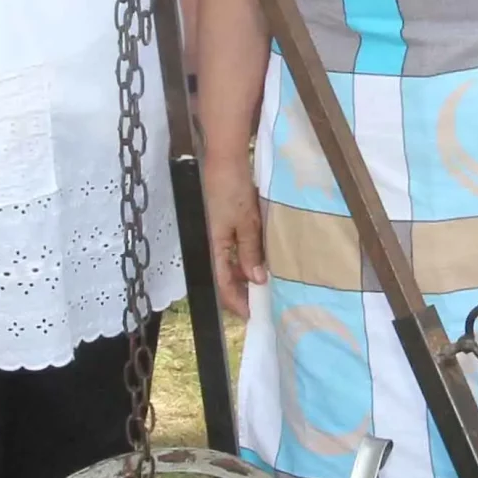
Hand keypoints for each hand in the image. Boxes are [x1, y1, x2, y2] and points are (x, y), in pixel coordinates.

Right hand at [202, 153, 266, 316]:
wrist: (224, 161)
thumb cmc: (232, 190)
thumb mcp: (246, 223)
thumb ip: (250, 253)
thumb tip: (257, 280)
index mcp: (213, 248)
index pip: (222, 286)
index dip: (237, 303)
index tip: (253, 316)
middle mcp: (212, 246)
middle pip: (224, 279)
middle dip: (242, 294)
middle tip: (264, 303)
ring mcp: (216, 237)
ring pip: (229, 267)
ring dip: (245, 277)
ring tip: (266, 285)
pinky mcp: (223, 227)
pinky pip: (233, 252)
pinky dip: (245, 261)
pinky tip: (261, 262)